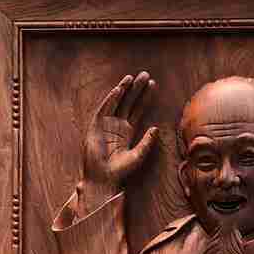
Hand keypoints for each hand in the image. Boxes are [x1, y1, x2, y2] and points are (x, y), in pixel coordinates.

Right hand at [82, 71, 157, 193]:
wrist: (104, 179)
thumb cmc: (121, 171)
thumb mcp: (139, 155)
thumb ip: (148, 141)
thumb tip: (156, 127)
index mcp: (128, 131)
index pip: (138, 109)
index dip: (145, 97)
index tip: (153, 84)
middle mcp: (117, 125)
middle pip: (128, 102)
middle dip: (136, 89)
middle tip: (145, 74)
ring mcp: (106, 124)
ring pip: (116, 102)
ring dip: (123, 89)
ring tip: (131, 77)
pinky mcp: (96, 127)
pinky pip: (104, 110)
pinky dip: (110, 100)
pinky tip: (118, 90)